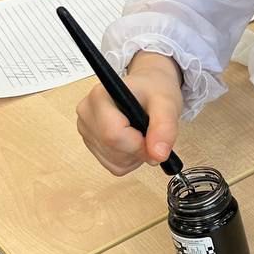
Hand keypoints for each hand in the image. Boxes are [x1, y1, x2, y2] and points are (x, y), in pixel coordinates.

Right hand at [75, 51, 182, 175]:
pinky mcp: (91, 144)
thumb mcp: (167, 103)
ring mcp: (86, 130)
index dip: (138, 144)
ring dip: (135, 156)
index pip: (113, 134)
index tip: (152, 136)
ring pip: (113, 162)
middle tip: (151, 132)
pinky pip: (113, 166)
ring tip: (143, 133)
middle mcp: (87, 113)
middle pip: (112, 149)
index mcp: (100, 97)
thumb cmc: (154, 90)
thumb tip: (158, 155)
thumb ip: (165, 128)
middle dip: (139, 150)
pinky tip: (134, 141)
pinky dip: (129, 160)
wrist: (148, 88)